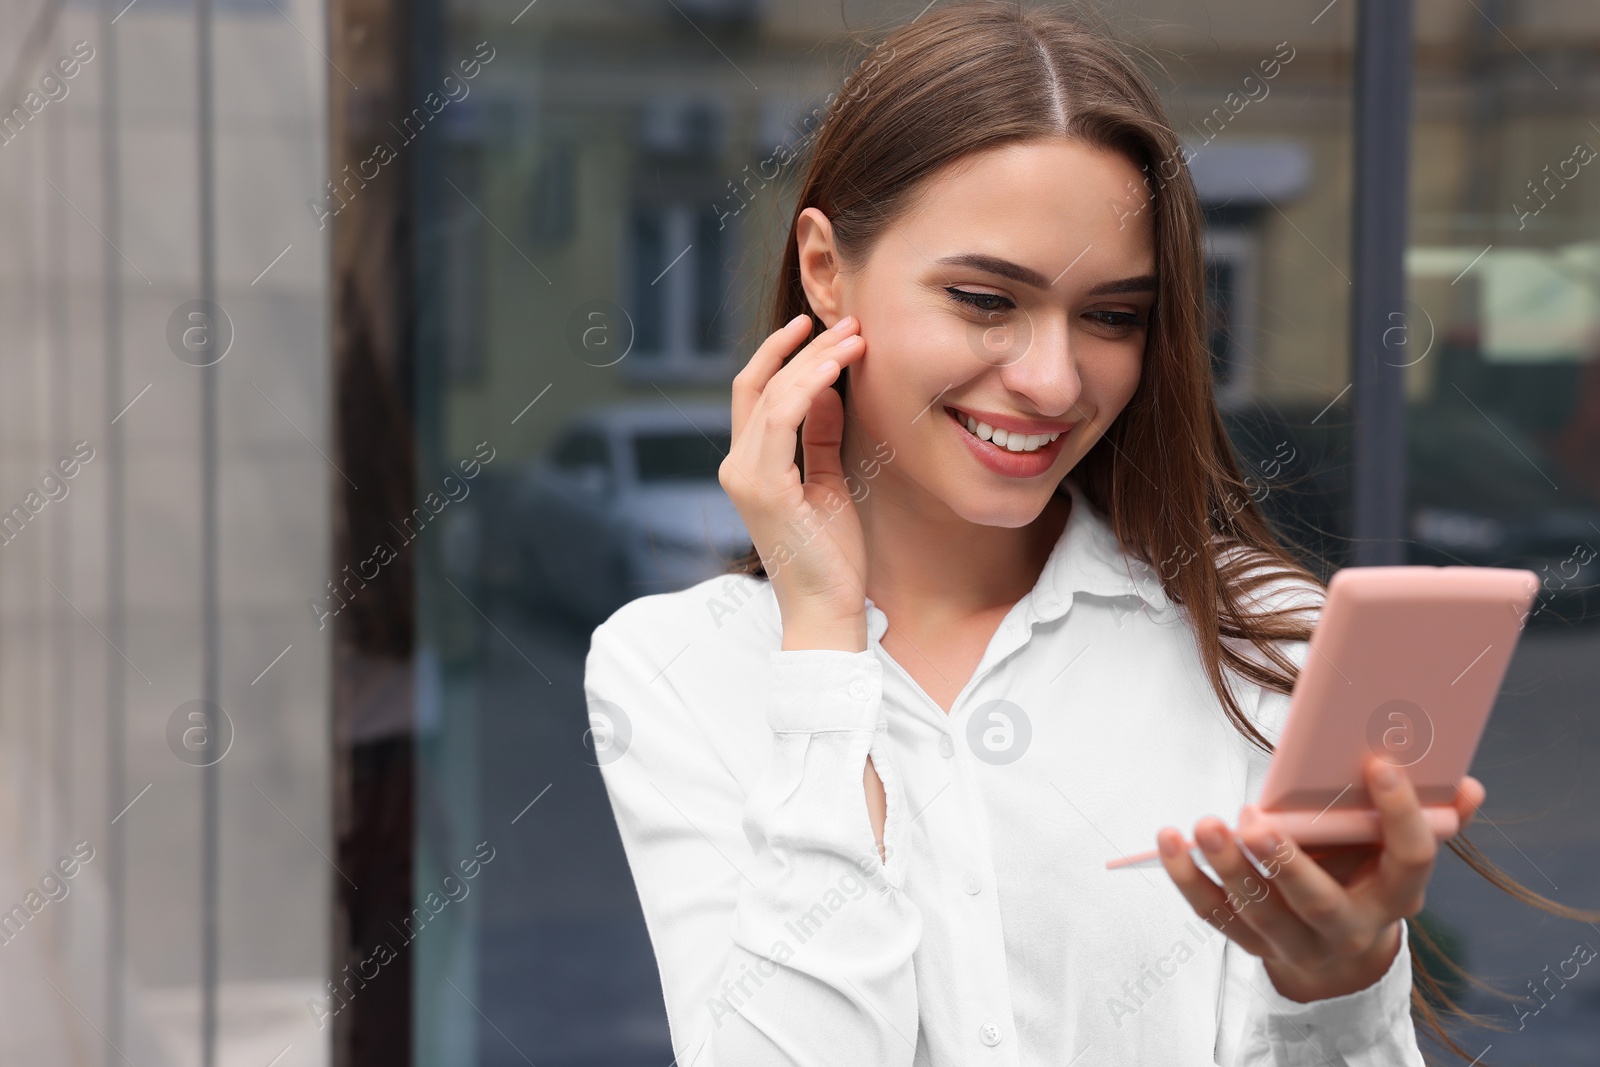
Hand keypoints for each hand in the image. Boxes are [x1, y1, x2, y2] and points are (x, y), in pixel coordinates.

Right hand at [720, 312, 869, 645]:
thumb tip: (829, 392)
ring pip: (772, 394)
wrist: (827, 608)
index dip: (780, 353)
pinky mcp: (765, 488)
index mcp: (749, 465)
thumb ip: (821, 437)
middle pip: (758, 384)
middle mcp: (737, 466)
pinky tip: (836, 369)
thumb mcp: (829, 481)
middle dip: (804, 346)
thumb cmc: (831, 555)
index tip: (818, 325)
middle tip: (850, 322)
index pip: (754, 393)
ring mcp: (745, 477)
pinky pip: (781, 420)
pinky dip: (808, 386)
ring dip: (815, 359)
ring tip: (855, 337)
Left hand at [1155, 758, 1485, 1001]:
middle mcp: (1349, 928)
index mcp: (1396, 896)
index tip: (1379, 762)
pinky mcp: (1251, 943)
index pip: (1411, 859)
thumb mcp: (1399, 855)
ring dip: (1227, 868)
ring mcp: (1297, 942)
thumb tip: (1467, 785)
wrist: (1341, 960)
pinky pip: (1216, 915)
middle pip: (1319, 903)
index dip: (1400, 814)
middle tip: (1254, 818)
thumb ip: (1431, 819)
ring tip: (1204, 825)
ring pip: (1259, 912)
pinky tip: (1168, 841)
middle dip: (1286, 863)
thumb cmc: (1367, 880)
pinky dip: (1188, 879)